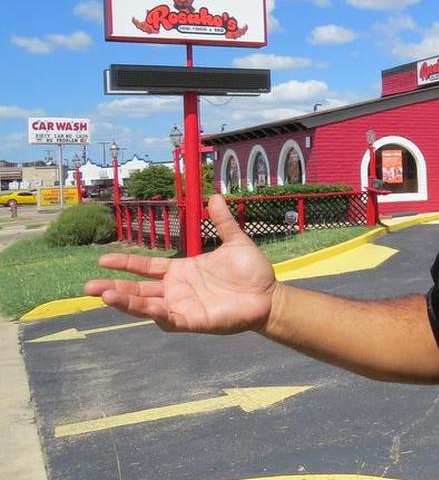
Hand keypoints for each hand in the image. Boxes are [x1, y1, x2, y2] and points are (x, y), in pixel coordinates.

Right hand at [85, 194, 276, 333]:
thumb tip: (214, 196)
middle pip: (138, 290)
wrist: (270, 296)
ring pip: (147, 306)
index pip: (146, 267)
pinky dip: (156, 314)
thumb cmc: (252, 272)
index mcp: (181, 271)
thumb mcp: (235, 242)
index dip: (125, 263)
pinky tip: (144, 308)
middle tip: (88, 287)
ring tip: (104, 296)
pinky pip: (169, 319)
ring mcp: (183, 307)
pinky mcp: (193, 321)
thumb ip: (223, 222)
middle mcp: (177, 290)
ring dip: (126, 302)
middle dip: (114, 289)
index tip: (102, 259)